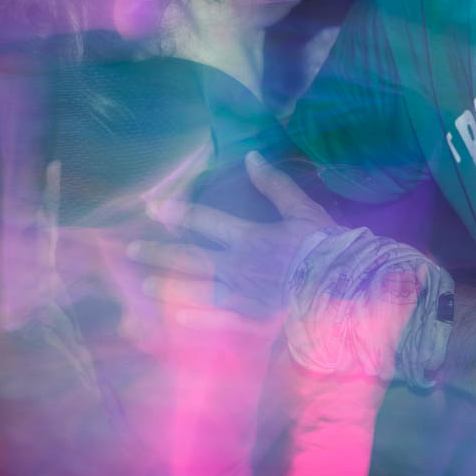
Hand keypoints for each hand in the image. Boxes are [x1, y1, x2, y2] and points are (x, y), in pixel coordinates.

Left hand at [129, 152, 336, 319]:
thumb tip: (252, 156)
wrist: (343, 286)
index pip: (204, 221)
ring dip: (167, 287)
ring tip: (145, 285)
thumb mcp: (303, 209)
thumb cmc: (324, 245)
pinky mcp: (249, 318)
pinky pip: (214, 320)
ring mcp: (240, 295)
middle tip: (132, 250)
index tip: (154, 208)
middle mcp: (236, 266)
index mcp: (248, 237)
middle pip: (189, 258)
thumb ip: (275, 184)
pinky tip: (177, 318)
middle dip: (158, 252)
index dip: (178, 212)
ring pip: (194, 290)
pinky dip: (194, 318)